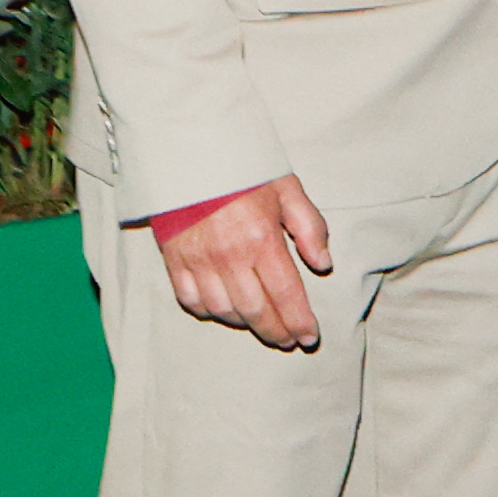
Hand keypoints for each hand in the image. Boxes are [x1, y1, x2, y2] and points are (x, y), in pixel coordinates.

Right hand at [160, 177, 331, 349]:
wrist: (189, 155)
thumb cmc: (245, 172)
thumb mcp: (288, 191)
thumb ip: (310, 228)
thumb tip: (323, 265)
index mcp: (262, 240)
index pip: (286, 294)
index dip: (299, 321)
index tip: (309, 338)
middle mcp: (229, 256)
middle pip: (255, 311)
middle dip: (275, 332)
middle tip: (288, 341)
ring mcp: (198, 260)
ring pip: (223, 310)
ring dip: (245, 324)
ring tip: (262, 326)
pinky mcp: (174, 260)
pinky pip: (190, 300)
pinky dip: (208, 312)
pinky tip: (224, 312)